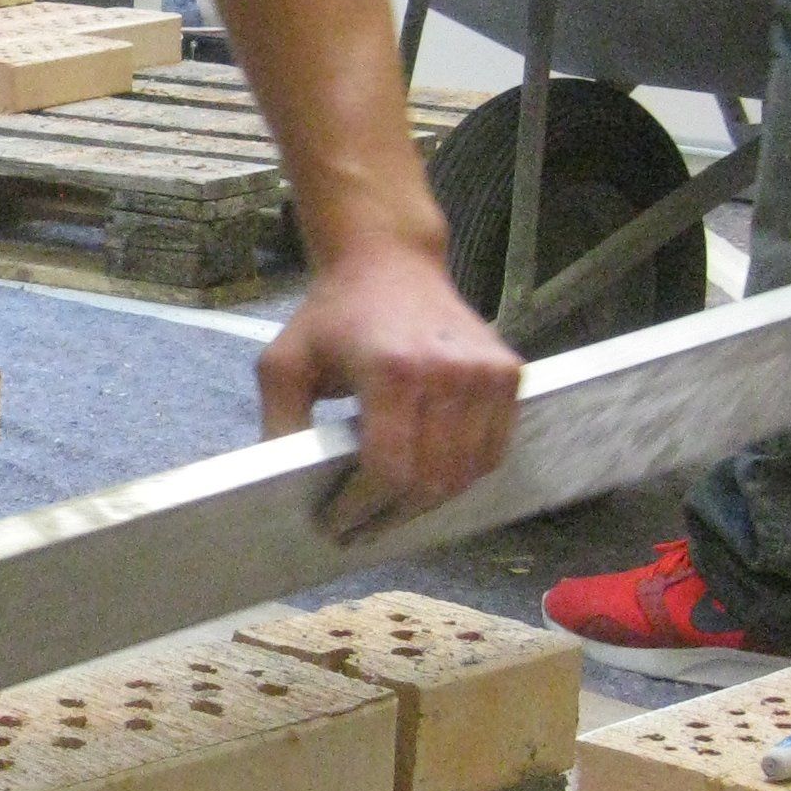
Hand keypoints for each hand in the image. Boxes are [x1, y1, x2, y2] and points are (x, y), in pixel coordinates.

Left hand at [260, 244, 522, 539]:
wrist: (390, 262)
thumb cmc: (332, 315)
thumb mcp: (284, 363)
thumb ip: (280, 424)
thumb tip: (283, 487)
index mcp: (392, 370)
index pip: (388, 469)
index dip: (362, 508)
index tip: (337, 525)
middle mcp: (449, 373)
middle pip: (430, 482)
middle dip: (391, 516)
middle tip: (360, 529)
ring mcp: (486, 374)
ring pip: (465, 474)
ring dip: (427, 503)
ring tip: (391, 509)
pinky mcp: (509, 373)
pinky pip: (493, 451)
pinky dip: (462, 475)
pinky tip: (428, 478)